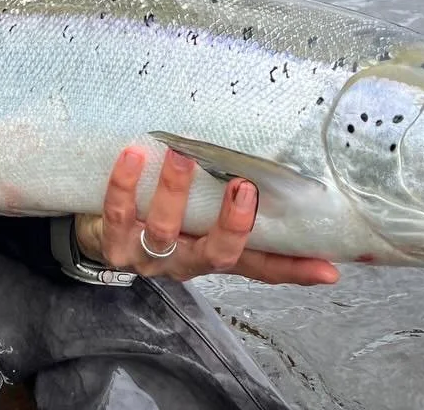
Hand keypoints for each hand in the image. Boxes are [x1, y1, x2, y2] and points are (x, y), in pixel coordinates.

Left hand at [73, 146, 339, 284]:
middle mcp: (186, 261)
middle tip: (244, 187)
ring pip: (167, 231)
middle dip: (234, 226)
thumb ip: (225, 202)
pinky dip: (125, 185)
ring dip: (177, 191)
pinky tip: (135, 155)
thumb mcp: (195, 215)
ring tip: (182, 153)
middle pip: (218, 255)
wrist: (96, 235)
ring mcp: (149, 257)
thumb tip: (267, 168)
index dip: (294, 270)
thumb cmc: (154, 217)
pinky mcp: (115, 244)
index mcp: (212, 254)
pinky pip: (119, 214)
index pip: (262, 267)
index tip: (327, 268)